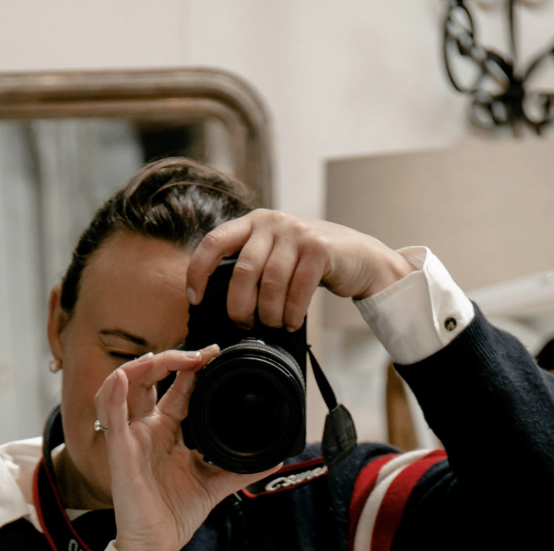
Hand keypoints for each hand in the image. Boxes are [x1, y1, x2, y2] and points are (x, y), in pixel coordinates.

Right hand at [95, 347, 280, 550]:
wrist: (156, 546)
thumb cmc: (174, 516)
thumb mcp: (215, 485)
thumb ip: (242, 469)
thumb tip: (275, 460)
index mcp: (168, 431)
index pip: (179, 388)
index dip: (193, 368)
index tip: (215, 354)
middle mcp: (147, 429)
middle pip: (150, 378)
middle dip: (171, 359)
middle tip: (199, 354)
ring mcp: (131, 438)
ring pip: (125, 387)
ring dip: (140, 367)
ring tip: (162, 358)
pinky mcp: (119, 453)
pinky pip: (111, 418)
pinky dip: (113, 395)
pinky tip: (121, 380)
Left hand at [186, 210, 413, 331]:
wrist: (358, 258)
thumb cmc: (310, 265)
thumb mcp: (275, 256)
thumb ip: (252, 266)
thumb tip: (220, 303)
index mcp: (253, 223)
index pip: (214, 243)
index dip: (198, 272)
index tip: (195, 299)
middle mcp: (272, 222)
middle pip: (242, 272)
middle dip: (240, 308)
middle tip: (246, 325)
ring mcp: (296, 233)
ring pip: (270, 284)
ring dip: (270, 314)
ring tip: (275, 325)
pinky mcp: (319, 249)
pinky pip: (296, 290)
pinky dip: (291, 313)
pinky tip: (292, 322)